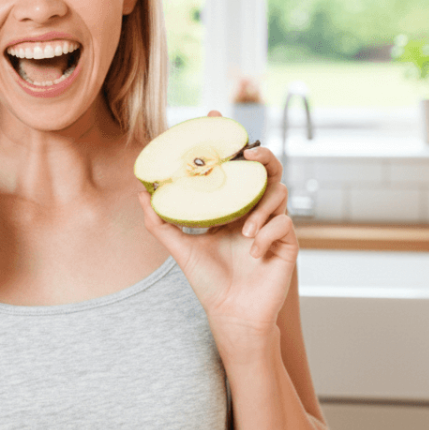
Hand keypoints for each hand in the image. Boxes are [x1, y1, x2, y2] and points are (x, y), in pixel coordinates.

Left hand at [137, 111, 295, 341]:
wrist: (231, 315)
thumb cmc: (208, 283)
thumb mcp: (180, 249)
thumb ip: (161, 222)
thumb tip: (141, 193)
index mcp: (232, 207)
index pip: (234, 166)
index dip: (228, 139)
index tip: (215, 114)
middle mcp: (254, 211)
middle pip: (267, 170)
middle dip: (262, 156)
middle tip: (247, 155)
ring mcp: (273, 225)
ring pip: (279, 193)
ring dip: (261, 206)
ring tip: (244, 228)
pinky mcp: (287, 244)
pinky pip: (285, 225)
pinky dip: (268, 233)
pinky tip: (252, 251)